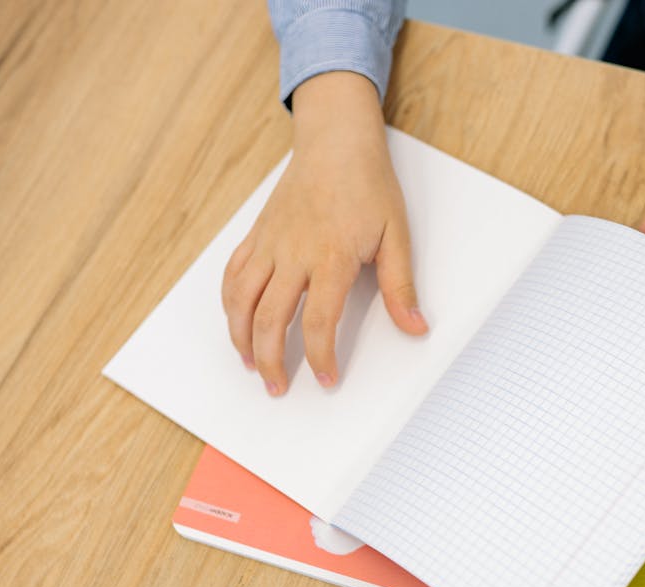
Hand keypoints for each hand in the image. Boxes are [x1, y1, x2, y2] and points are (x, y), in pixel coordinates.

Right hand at [222, 71, 425, 395]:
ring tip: (250, 364)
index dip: (320, 357)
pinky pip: (233, 274)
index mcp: (329, 258)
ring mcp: (269, 243)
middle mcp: (292, 254)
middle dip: (270, 360)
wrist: (337, 142)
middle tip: (278, 386)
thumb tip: (415, 327)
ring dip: (241, 337)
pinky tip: (237, 322)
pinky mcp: (257, 234)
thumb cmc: (369, 186)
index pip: (318, 322)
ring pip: (240, 299)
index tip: (326, 379)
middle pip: (270, 319)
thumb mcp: (396, 236)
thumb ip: (401, 287)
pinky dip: (229, 303)